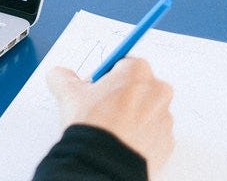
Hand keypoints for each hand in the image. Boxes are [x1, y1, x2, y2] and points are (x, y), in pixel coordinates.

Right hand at [47, 58, 174, 176]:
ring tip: (110, 128)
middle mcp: (158, 91)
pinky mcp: (167, 141)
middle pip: (138, 86)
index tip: (97, 87)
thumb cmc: (93, 124)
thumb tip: (59, 75)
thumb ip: (63, 76)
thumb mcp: (68, 93)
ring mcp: (165, 118)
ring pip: (146, 110)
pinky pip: (152, 133)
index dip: (107, 76)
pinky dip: (139, 135)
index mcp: (138, 71)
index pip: (123, 64)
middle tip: (101, 107)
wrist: (105, 162)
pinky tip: (120, 140)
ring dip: (132, 115)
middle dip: (122, 94)